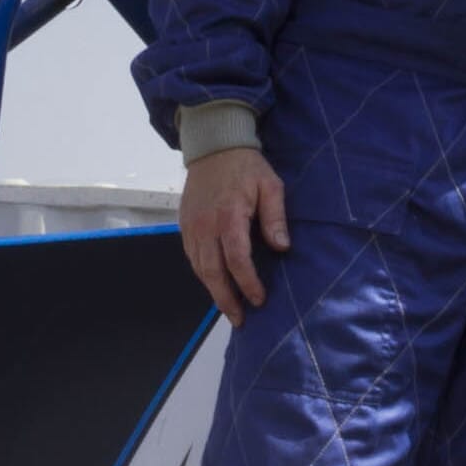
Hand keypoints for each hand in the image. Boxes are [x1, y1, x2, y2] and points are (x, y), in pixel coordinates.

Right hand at [179, 147, 288, 322]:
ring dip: (213, 290)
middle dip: (226, 299)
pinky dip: (203, 274)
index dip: (248, 283)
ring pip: (199, 268)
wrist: (214, 147)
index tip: (259, 299)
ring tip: (228, 308)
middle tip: (240, 318)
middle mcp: (205, 226)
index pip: (237, 260)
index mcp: (229, 216)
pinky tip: (215, 284)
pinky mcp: (184, 225)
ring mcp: (191, 226)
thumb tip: (282, 247)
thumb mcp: (270, 186)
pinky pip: (191, 257)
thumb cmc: (246, 167)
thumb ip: (275, 217)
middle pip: (212, 272)